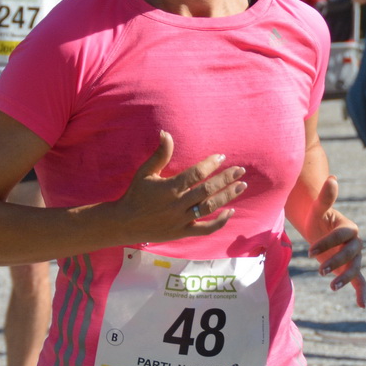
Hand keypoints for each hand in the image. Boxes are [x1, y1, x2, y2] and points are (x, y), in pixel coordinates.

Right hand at [103, 131, 246, 244]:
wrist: (124, 223)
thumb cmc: (136, 194)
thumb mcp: (145, 172)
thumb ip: (160, 154)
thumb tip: (166, 133)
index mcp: (170, 187)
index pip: (196, 174)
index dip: (211, 164)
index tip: (222, 156)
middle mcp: (177, 204)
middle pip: (207, 190)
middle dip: (226, 179)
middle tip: (240, 171)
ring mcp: (181, 219)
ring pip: (210, 207)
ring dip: (227, 196)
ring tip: (241, 186)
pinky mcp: (182, 232)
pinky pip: (205, 229)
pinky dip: (220, 222)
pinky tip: (231, 212)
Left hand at [305, 175, 365, 306]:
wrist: (317, 229)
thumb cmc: (317, 218)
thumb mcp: (318, 209)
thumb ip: (326, 197)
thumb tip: (332, 178)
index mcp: (349, 227)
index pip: (342, 235)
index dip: (327, 242)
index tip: (308, 251)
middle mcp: (355, 242)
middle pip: (351, 253)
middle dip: (337, 261)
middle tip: (319, 270)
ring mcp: (354, 257)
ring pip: (355, 268)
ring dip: (346, 278)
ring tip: (332, 287)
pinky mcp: (350, 269)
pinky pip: (360, 281)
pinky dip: (361, 292)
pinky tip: (362, 305)